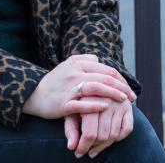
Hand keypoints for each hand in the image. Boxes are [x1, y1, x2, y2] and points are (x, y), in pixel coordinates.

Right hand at [22, 54, 136, 119]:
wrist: (33, 95)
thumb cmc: (54, 81)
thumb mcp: (67, 65)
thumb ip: (84, 59)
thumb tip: (99, 59)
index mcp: (78, 64)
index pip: (106, 69)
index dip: (121, 79)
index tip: (129, 89)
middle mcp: (74, 74)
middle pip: (104, 77)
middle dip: (122, 87)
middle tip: (132, 97)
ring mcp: (68, 89)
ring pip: (95, 88)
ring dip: (112, 94)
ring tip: (123, 101)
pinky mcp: (63, 104)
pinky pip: (81, 104)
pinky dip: (95, 105)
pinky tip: (106, 107)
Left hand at [64, 98, 132, 157]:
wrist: (95, 83)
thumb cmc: (79, 101)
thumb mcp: (71, 111)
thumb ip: (70, 128)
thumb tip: (71, 146)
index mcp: (90, 100)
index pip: (90, 133)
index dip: (83, 146)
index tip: (78, 153)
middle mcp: (106, 100)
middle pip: (102, 135)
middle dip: (93, 147)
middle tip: (87, 151)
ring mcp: (119, 103)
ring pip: (114, 134)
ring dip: (104, 145)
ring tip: (95, 148)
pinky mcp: (128, 106)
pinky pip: (127, 129)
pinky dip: (119, 137)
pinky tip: (110, 139)